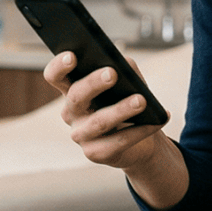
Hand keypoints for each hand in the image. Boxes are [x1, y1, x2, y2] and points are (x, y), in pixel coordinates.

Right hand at [44, 52, 168, 171]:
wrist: (140, 140)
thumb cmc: (127, 102)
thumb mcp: (128, 82)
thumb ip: (125, 69)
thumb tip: (124, 65)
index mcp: (72, 90)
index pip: (55, 76)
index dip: (59, 67)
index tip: (71, 56)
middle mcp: (71, 113)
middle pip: (76, 96)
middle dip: (93, 83)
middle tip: (112, 73)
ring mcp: (81, 135)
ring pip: (99, 121)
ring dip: (121, 109)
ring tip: (141, 100)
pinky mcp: (95, 154)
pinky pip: (118, 141)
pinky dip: (140, 131)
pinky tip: (156, 121)